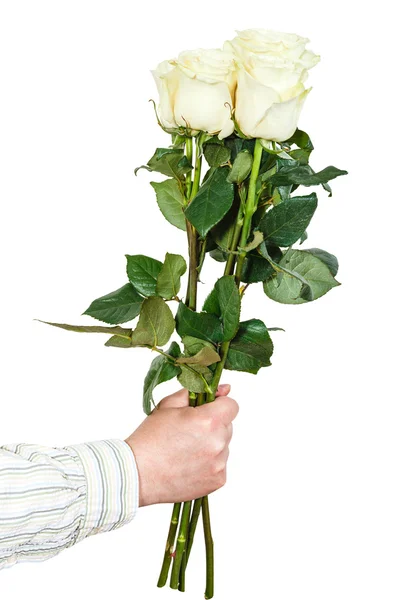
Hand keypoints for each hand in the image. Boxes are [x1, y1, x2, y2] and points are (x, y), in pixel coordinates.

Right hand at [125, 385, 238, 506]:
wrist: (137, 473)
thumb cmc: (150, 438)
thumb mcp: (169, 405)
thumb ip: (197, 392)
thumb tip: (224, 388)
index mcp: (208, 420)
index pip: (232, 406)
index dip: (219, 405)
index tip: (207, 410)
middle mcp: (218, 442)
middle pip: (227, 426)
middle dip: (213, 426)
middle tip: (189, 432)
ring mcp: (219, 464)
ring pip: (224, 446)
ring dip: (211, 445)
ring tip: (186, 451)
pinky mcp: (217, 481)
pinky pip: (220, 466)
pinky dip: (209, 464)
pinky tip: (189, 465)